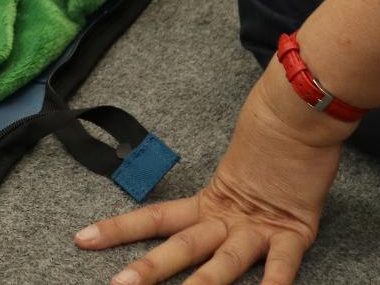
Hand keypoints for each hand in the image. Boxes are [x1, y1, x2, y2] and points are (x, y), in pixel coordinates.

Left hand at [74, 67, 350, 284]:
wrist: (298, 112)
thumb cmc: (270, 142)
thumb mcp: (236, 174)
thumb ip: (223, 199)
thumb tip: (207, 217)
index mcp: (209, 204)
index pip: (155, 218)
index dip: (118, 229)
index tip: (81, 239)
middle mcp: (227, 219)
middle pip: (182, 246)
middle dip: (150, 268)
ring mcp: (259, 227)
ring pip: (225, 261)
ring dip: (203, 284)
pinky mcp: (295, 231)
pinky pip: (283, 264)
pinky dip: (273, 284)